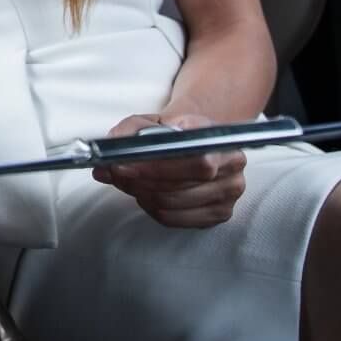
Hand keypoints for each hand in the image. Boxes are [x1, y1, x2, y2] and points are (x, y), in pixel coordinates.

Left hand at [92, 112, 246, 227]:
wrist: (195, 145)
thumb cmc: (174, 134)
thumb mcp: (152, 122)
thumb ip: (129, 131)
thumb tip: (108, 153)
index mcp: (221, 139)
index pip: (193, 158)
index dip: (155, 166)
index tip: (122, 164)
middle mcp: (233, 167)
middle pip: (180, 183)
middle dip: (139, 180)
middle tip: (113, 173)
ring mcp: (229, 194)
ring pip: (172, 202)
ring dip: (140, 193)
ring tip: (127, 181)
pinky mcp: (218, 214)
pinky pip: (174, 218)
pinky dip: (151, 208)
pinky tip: (145, 194)